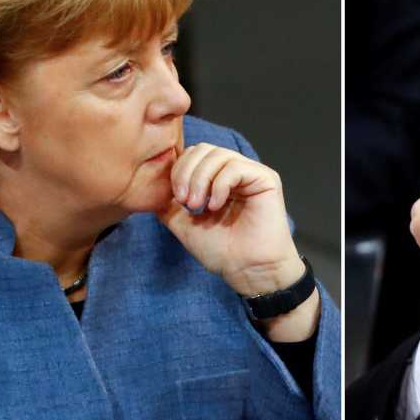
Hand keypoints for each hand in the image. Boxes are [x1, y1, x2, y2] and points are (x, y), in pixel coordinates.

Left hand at [155, 143, 317, 340]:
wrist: (249, 270)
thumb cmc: (223, 251)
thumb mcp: (184, 224)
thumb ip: (169, 204)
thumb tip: (153, 187)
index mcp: (218, 179)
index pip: (193, 155)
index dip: (179, 170)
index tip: (175, 199)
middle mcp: (235, 172)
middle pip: (204, 149)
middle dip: (187, 172)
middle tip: (185, 201)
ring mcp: (251, 174)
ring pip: (218, 155)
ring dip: (200, 179)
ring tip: (198, 206)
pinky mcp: (265, 179)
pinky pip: (235, 167)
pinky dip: (219, 185)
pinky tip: (215, 206)